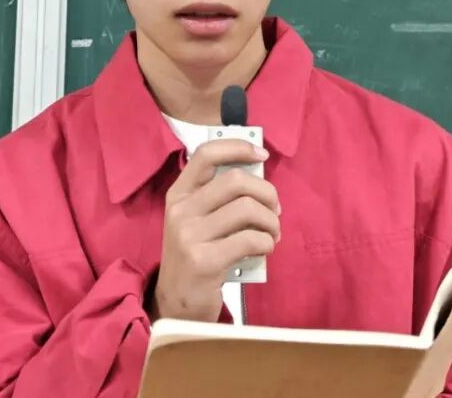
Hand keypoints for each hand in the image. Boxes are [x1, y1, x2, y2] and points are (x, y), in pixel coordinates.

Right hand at [149, 139, 279, 322]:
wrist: (176, 304)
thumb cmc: (195, 256)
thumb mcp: (195, 222)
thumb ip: (218, 198)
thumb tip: (259, 177)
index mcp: (178, 194)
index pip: (206, 154)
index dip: (238, 147)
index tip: (261, 155)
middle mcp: (180, 211)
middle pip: (236, 181)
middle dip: (267, 192)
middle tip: (275, 209)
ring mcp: (189, 236)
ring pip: (248, 209)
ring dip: (271, 221)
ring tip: (272, 233)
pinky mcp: (204, 261)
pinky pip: (250, 240)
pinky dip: (267, 243)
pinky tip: (265, 250)